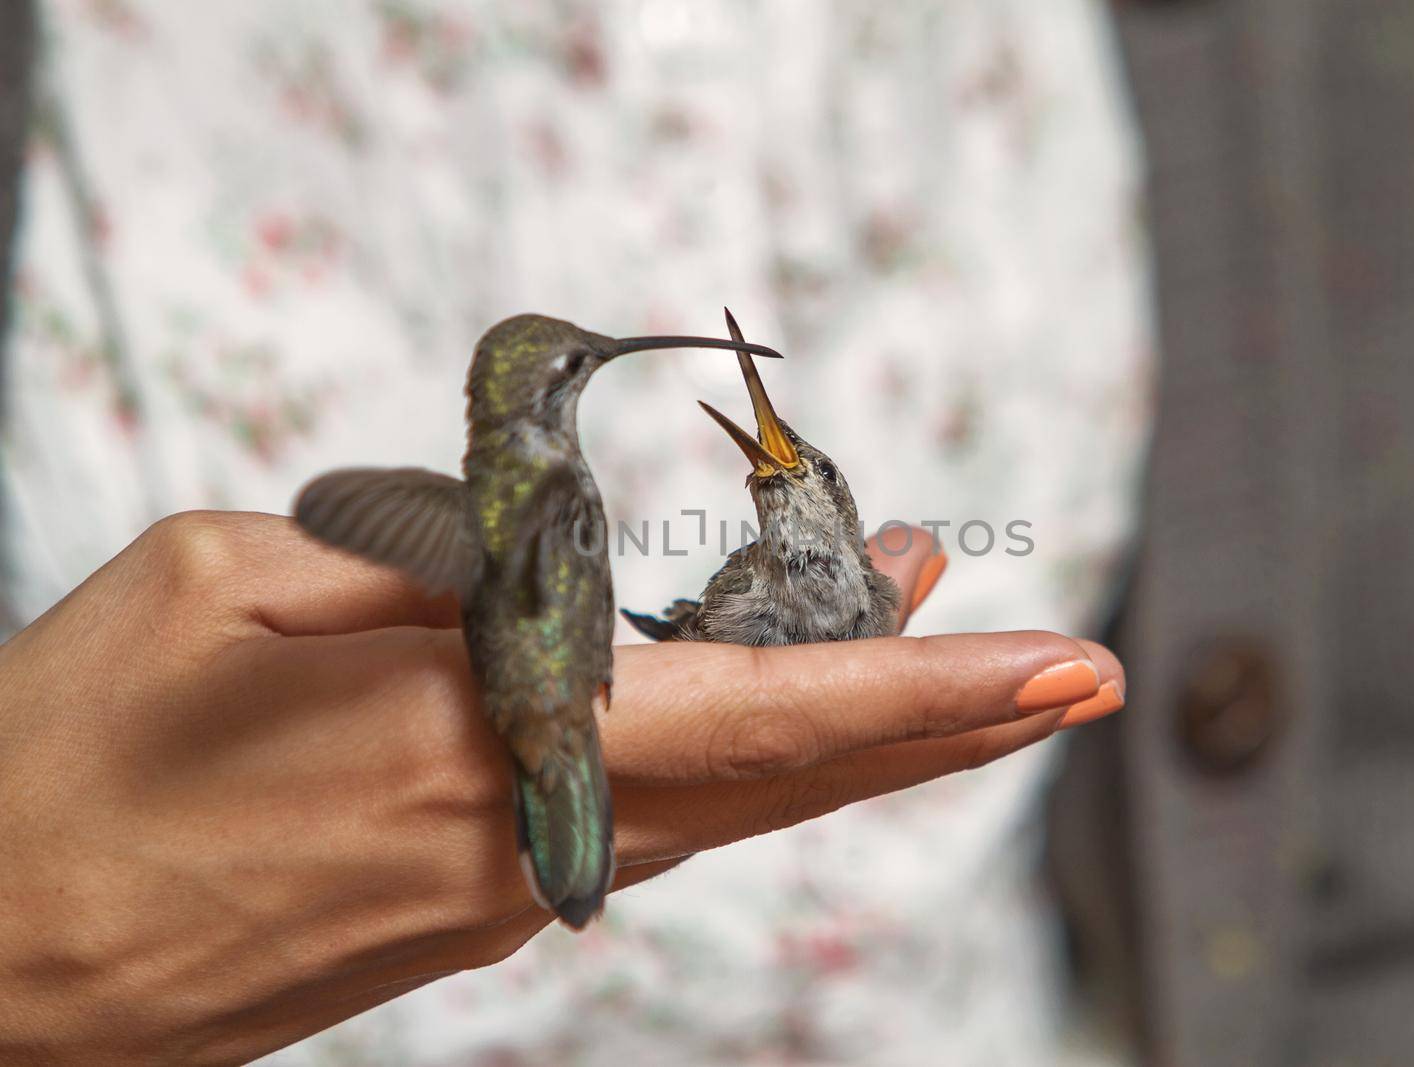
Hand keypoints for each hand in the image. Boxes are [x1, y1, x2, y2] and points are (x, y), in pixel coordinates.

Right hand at [0, 513, 1123, 1064]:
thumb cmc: (73, 759)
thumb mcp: (229, 588)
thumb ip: (414, 573)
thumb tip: (538, 582)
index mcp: (472, 741)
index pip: (760, 714)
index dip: (924, 690)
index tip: (1057, 671)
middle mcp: (524, 838)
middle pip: (785, 776)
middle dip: (935, 717)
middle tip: (1052, 665)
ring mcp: (505, 896)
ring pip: (724, 803)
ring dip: (833, 723)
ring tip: (906, 624)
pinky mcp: (469, 919)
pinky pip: (636, 825)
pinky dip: (726, 759)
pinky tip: (747, 708)